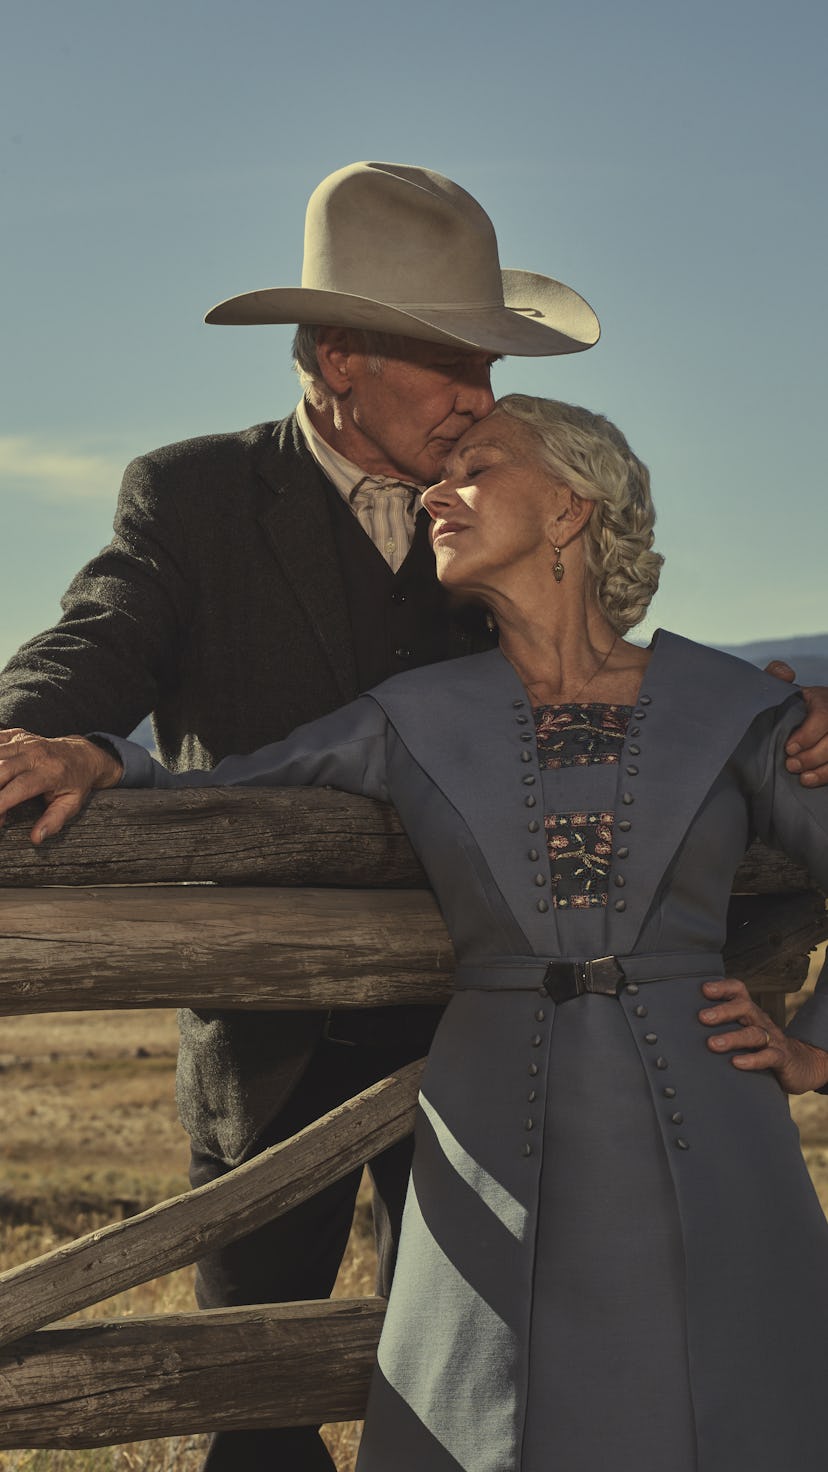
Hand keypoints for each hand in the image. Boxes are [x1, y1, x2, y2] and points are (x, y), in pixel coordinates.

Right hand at [0, 728, 122, 842]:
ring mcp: (25, 742)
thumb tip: (36, 838)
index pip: (19, 787)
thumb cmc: (76, 782)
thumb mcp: (72, 804)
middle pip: (1, 769)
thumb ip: (54, 821)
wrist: (83, 754)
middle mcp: (36, 754)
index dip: (1, 802)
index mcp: (51, 772)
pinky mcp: (16, 735)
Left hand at [699, 978, 827, 1093]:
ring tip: (712, 1044)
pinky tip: (737, 1063)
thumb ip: (721, 1027)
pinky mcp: (782, 1059)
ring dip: (732, 1038)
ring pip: (754, 1033)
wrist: (801, 1065)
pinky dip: (753, 1060)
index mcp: (750, 1013)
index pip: (739, 991)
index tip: (704, 989)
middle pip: (745, 1008)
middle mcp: (761, 1021)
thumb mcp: (744, 1032)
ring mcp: (773, 1040)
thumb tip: (684, 1027)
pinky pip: (769, 1056)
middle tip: (702, 1017)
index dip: (723, 987)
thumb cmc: (762, 1047)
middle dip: (723, 1011)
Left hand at [764, 662, 827, 787]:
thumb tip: (786, 674)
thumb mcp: (780, 689)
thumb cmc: (787, 706)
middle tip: (791, 764)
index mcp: (822, 699)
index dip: (808, 734)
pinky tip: (810, 780)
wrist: (792, 721)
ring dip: (822, 769)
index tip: (788, 747)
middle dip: (813, 755)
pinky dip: (825, 775)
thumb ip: (775, 677)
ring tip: (801, 776)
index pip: (824, 715)